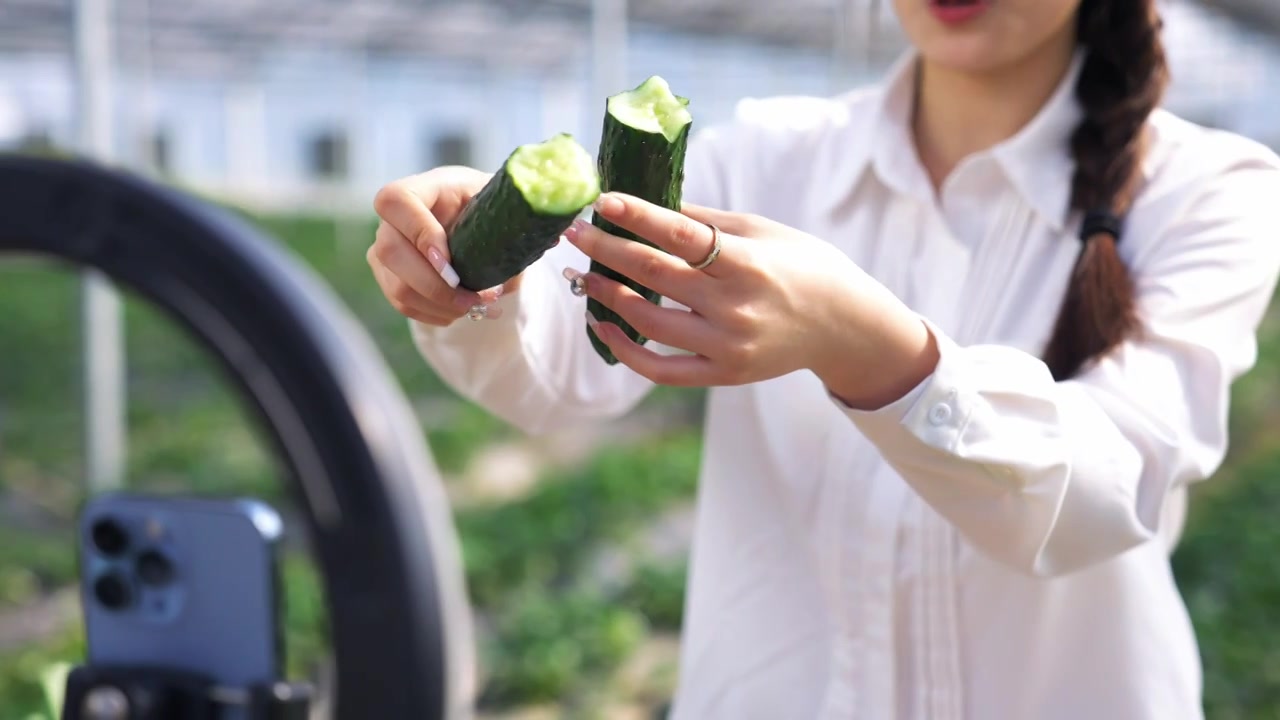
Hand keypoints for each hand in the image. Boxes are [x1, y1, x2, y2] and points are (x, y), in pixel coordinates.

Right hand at [369, 166, 516, 325]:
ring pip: (397, 286)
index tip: (450, 262)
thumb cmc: (491, 210)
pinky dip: (436, 314)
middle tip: (476, 299)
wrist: (476, 225)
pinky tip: (462, 310)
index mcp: (424, 188)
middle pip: (390, 252)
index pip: (396, 202)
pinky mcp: (390, 276)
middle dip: (436, 286)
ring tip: (477, 307)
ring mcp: (386, 247)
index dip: (418, 233)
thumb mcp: (504, 205)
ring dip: (440, 305)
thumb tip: (553, 239)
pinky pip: (404, 304)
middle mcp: (395, 218)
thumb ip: (521, 217)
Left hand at [563, 193, 938, 408]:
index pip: (680, 236)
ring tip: (581, 275)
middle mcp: (736, 308)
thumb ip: (704, 221)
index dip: (637, 217)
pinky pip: (661, 370)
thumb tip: (646, 201)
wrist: (843, 327)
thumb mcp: (762, 230)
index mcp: (749, 263)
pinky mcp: (723, 375)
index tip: (601, 201)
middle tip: (574, 232)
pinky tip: (602, 323)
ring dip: (606, 296)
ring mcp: (727, 346)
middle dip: (607, 250)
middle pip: (655, 275)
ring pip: (649, 322)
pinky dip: (625, 349)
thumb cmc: (803, 267)